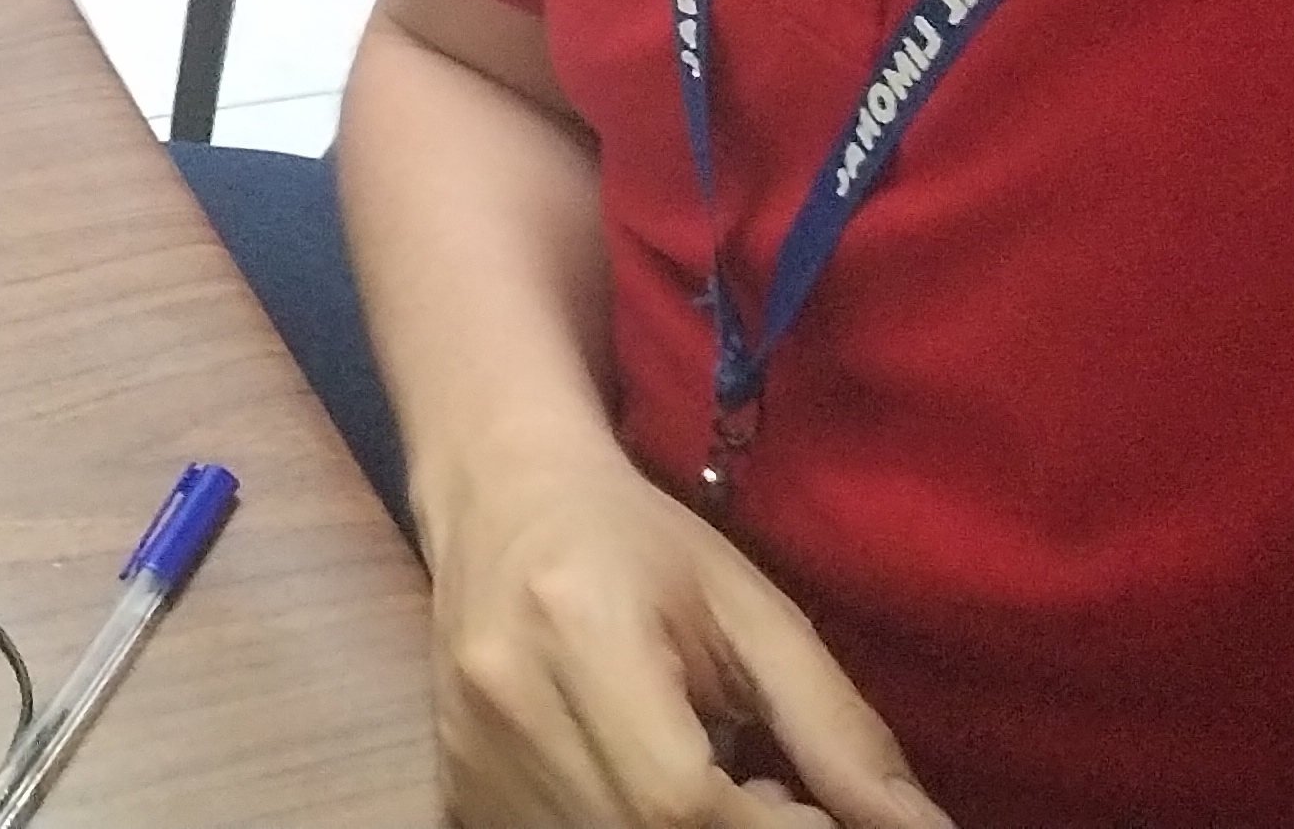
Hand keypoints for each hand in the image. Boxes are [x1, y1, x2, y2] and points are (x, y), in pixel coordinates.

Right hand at [422, 435, 948, 828]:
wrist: (499, 496)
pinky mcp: (456, 790)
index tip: (814, 813)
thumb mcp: (753, 611)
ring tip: (715, 792)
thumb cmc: (639, 541)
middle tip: (773, 800)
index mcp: (578, 629)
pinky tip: (652, 800)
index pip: (680, 802)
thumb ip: (837, 731)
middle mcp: (504, 699)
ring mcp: (470, 753)